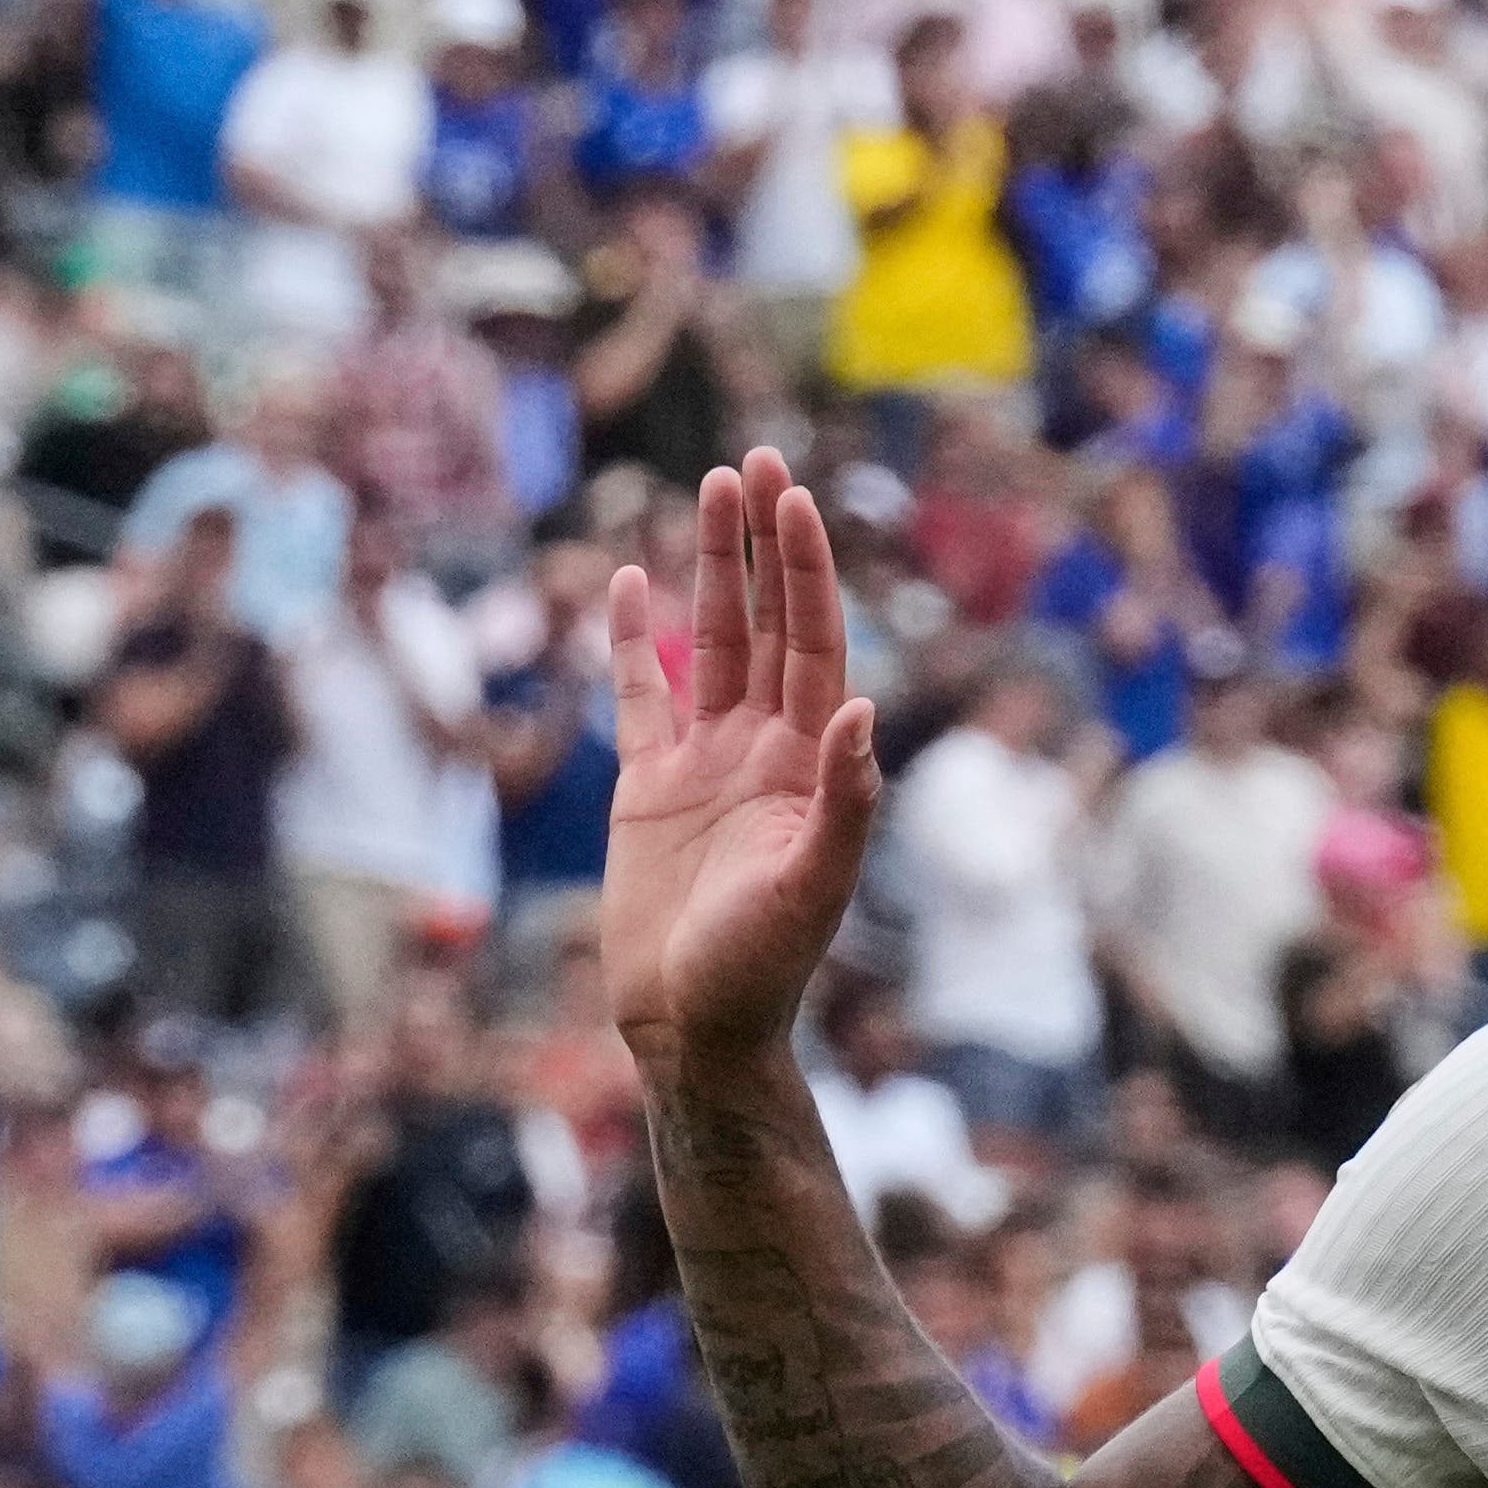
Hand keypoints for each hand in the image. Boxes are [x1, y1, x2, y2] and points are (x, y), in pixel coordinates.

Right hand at [601, 452, 879, 1070]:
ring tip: (711, 491)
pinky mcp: (649, 788)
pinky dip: (634, 644)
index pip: (815, 645)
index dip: (807, 573)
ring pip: (711, 644)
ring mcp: (707, 764)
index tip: (794, 499)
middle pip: (769, 624)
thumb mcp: (812, 887)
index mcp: (812, 766)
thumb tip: (858, 709)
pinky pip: (641, 697)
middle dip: (764, 545)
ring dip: (712, 570)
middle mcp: (766, 752)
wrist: (694, 1028)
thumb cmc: (762, 970)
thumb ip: (842, 800)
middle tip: (756, 459)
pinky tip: (628, 584)